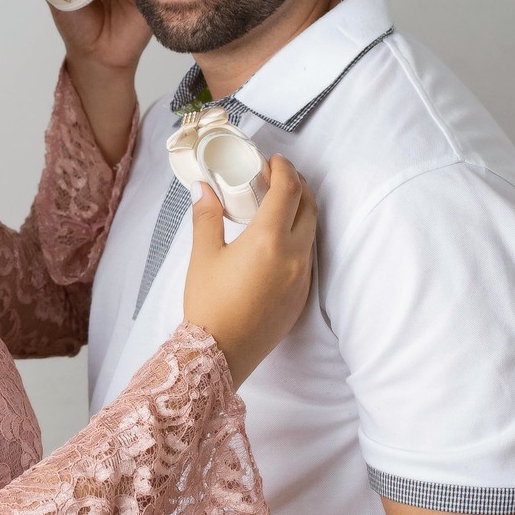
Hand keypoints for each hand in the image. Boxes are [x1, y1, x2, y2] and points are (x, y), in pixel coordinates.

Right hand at [184, 155, 315, 384]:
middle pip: (309, 207)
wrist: (221, 353)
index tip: (273, 161)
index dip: (283, 170)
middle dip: (298, 186)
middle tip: (278, 177)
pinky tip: (278, 239)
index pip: (287, 191)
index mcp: (268, 240)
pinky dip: (298, 237)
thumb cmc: (209, 303)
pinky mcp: (302, 295)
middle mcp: (293, 255)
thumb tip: (204, 187)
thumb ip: (207, 216)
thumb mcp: (203, 256)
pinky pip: (307, 255)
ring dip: (301, 211)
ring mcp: (302, 277)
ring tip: (279, 204)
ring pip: (311, 232)